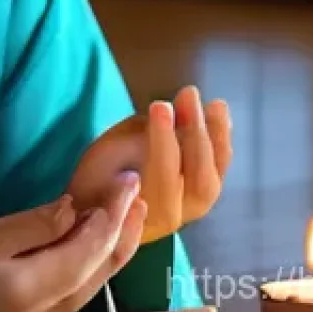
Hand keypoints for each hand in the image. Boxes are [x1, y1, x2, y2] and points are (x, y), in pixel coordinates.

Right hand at [0, 171, 146, 311]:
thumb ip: (31, 227)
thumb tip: (72, 209)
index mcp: (38, 286)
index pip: (92, 244)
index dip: (113, 212)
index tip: (128, 179)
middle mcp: (54, 311)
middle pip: (101, 268)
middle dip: (123, 229)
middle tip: (136, 192)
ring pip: (95, 281)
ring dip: (114, 245)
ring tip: (128, 214)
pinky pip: (79, 288)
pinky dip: (96, 262)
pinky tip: (95, 244)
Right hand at [67, 86, 231, 243]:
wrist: (99, 215)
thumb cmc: (93, 182)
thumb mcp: (102, 158)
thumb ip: (134, 141)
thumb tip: (167, 116)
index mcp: (142, 210)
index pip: (163, 173)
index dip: (164, 138)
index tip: (161, 105)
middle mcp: (173, 217)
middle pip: (197, 178)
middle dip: (195, 132)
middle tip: (188, 93)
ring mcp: (189, 211)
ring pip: (212, 178)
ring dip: (216, 137)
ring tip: (216, 104)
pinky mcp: (197, 200)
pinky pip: (215, 174)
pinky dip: (219, 145)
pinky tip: (218, 117)